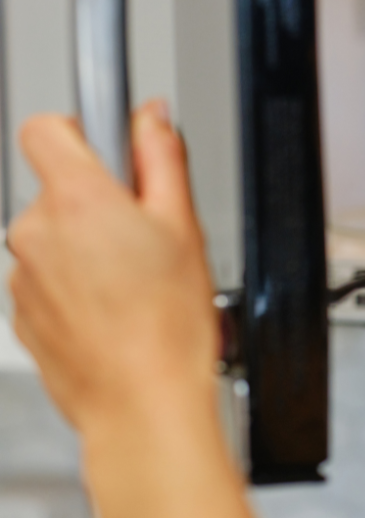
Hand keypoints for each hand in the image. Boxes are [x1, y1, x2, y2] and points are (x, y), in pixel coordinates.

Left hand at [7, 101, 219, 433]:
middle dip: (100, 201)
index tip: (110, 150)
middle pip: (59, 189)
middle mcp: (35, 231)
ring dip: (91, 248)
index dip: (81, 131)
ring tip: (137, 282)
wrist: (140, 402)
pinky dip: (80, 286)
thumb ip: (162, 158)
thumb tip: (150, 119)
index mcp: (77, 198)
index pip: (47, 129)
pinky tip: (119, 308)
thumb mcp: (185, 225)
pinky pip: (51, 279)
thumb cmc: (165, 324)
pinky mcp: (23, 312)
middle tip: (148, 233)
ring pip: (56, 238)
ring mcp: (23, 275)